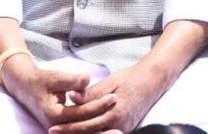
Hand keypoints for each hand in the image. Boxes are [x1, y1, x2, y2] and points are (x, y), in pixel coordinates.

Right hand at [0, 56, 116, 130]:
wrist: (26, 88)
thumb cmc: (42, 81)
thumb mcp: (56, 77)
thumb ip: (72, 80)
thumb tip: (86, 78)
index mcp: (53, 115)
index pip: (81, 112)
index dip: (99, 104)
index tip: (114, 97)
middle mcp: (55, 126)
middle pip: (83, 128)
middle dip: (102, 124)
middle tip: (121, 120)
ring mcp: (58, 130)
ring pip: (81, 133)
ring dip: (99, 132)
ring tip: (118, 130)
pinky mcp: (62, 129)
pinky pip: (78, 132)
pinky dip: (92, 131)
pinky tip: (107, 130)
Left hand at [48, 63, 166, 133]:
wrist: (154, 81)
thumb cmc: (132, 78)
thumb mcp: (111, 81)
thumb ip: (91, 93)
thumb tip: (72, 97)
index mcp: (115, 112)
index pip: (86, 124)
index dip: (68, 127)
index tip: (53, 127)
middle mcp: (119, 124)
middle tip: (52, 132)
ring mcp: (123, 128)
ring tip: (64, 132)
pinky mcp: (125, 128)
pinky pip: (105, 133)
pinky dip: (92, 133)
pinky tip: (82, 131)